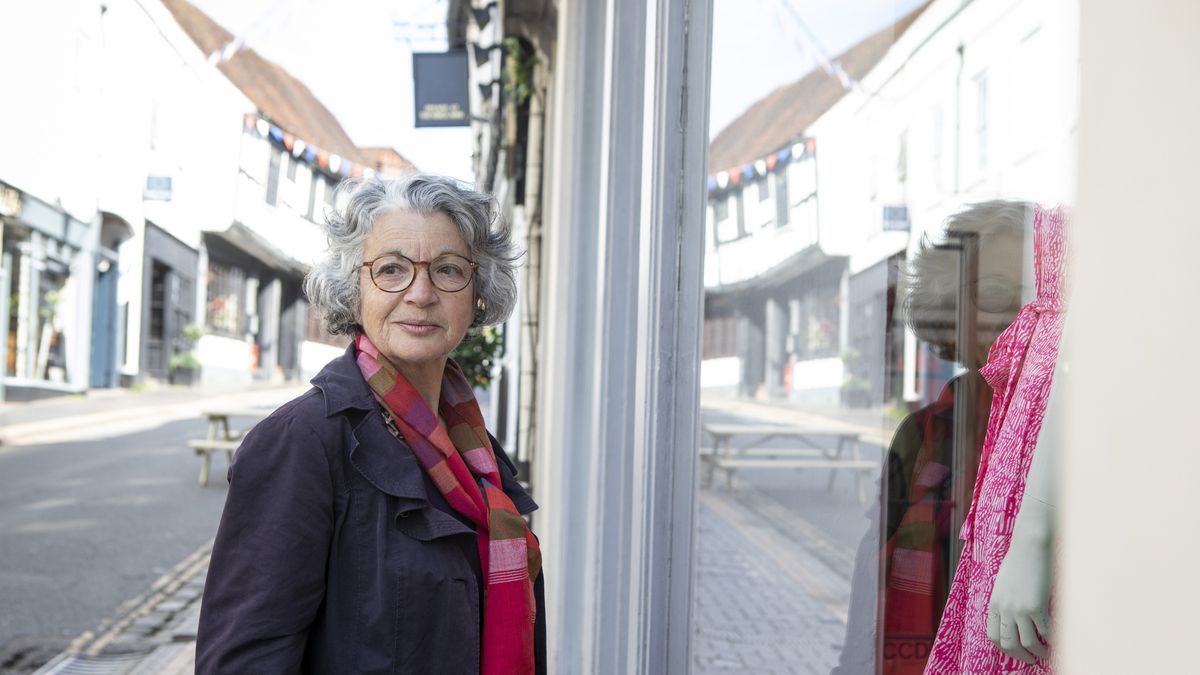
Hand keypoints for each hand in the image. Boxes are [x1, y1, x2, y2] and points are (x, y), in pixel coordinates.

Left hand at [987, 530, 1051, 663]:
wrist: (1030, 545)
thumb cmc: (1019, 561)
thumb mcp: (1004, 584)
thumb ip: (1005, 602)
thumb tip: (1013, 619)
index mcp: (994, 603)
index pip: (993, 636)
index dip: (1004, 649)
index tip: (1015, 652)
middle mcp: (1004, 609)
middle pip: (1008, 644)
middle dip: (1021, 656)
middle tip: (1031, 660)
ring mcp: (1019, 609)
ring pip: (1028, 643)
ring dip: (1038, 652)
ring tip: (1045, 653)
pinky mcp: (1036, 606)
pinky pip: (1044, 632)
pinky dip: (1051, 640)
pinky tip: (1055, 640)